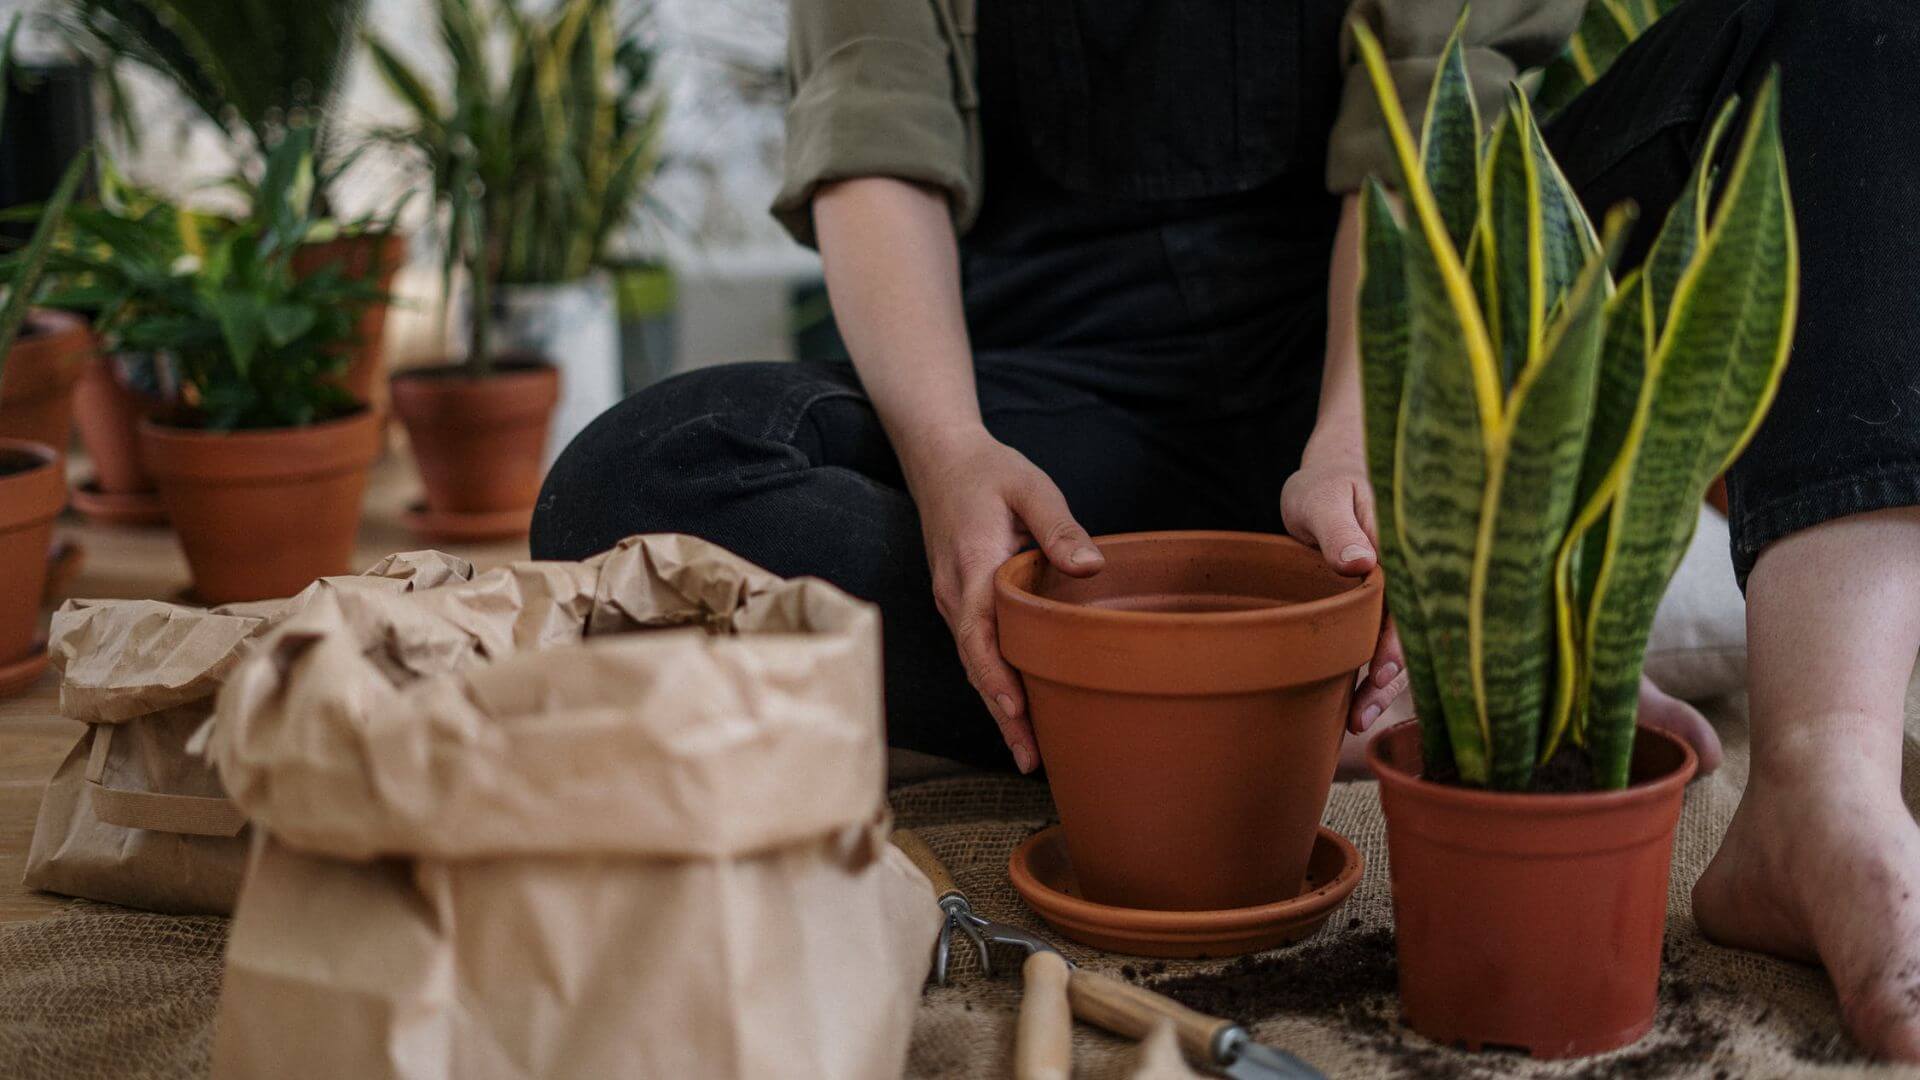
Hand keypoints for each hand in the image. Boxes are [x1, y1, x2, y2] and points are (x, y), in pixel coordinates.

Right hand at [904, 427, 1103, 772]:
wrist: (939, 458)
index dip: (996, 679)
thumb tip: (1090, 566)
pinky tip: (1016, 708)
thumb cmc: (989, 471)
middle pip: (975, 666)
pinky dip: (993, 683)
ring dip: (997, 707)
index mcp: (972, 568)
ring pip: (974, 664)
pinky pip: (975, 651)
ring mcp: (952, 601)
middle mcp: (954, 594)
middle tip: (1033, 760)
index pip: (979, 636)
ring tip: (1029, 752)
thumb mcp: (1030, 486)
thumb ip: (1059, 527)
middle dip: (1001, 715)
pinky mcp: (959, 602)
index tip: (1017, 713)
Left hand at [1280, 440, 1406, 733]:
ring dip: (1384, 683)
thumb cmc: (1325, 486)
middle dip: (1391, 675)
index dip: (1398, 641)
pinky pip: (1385, 641)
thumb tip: (1361, 562)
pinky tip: (1358, 703)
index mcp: (1402, 549)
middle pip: (1410, 632)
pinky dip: (1374, 672)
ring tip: (1358, 719)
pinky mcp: (1382, 606)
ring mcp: (1398, 593)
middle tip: (1364, 711)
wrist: (1329, 479)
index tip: (1381, 672)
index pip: (1408, 602)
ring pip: (1400, 644)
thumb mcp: (1323, 499)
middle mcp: (1408, 576)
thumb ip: (1339, 528)